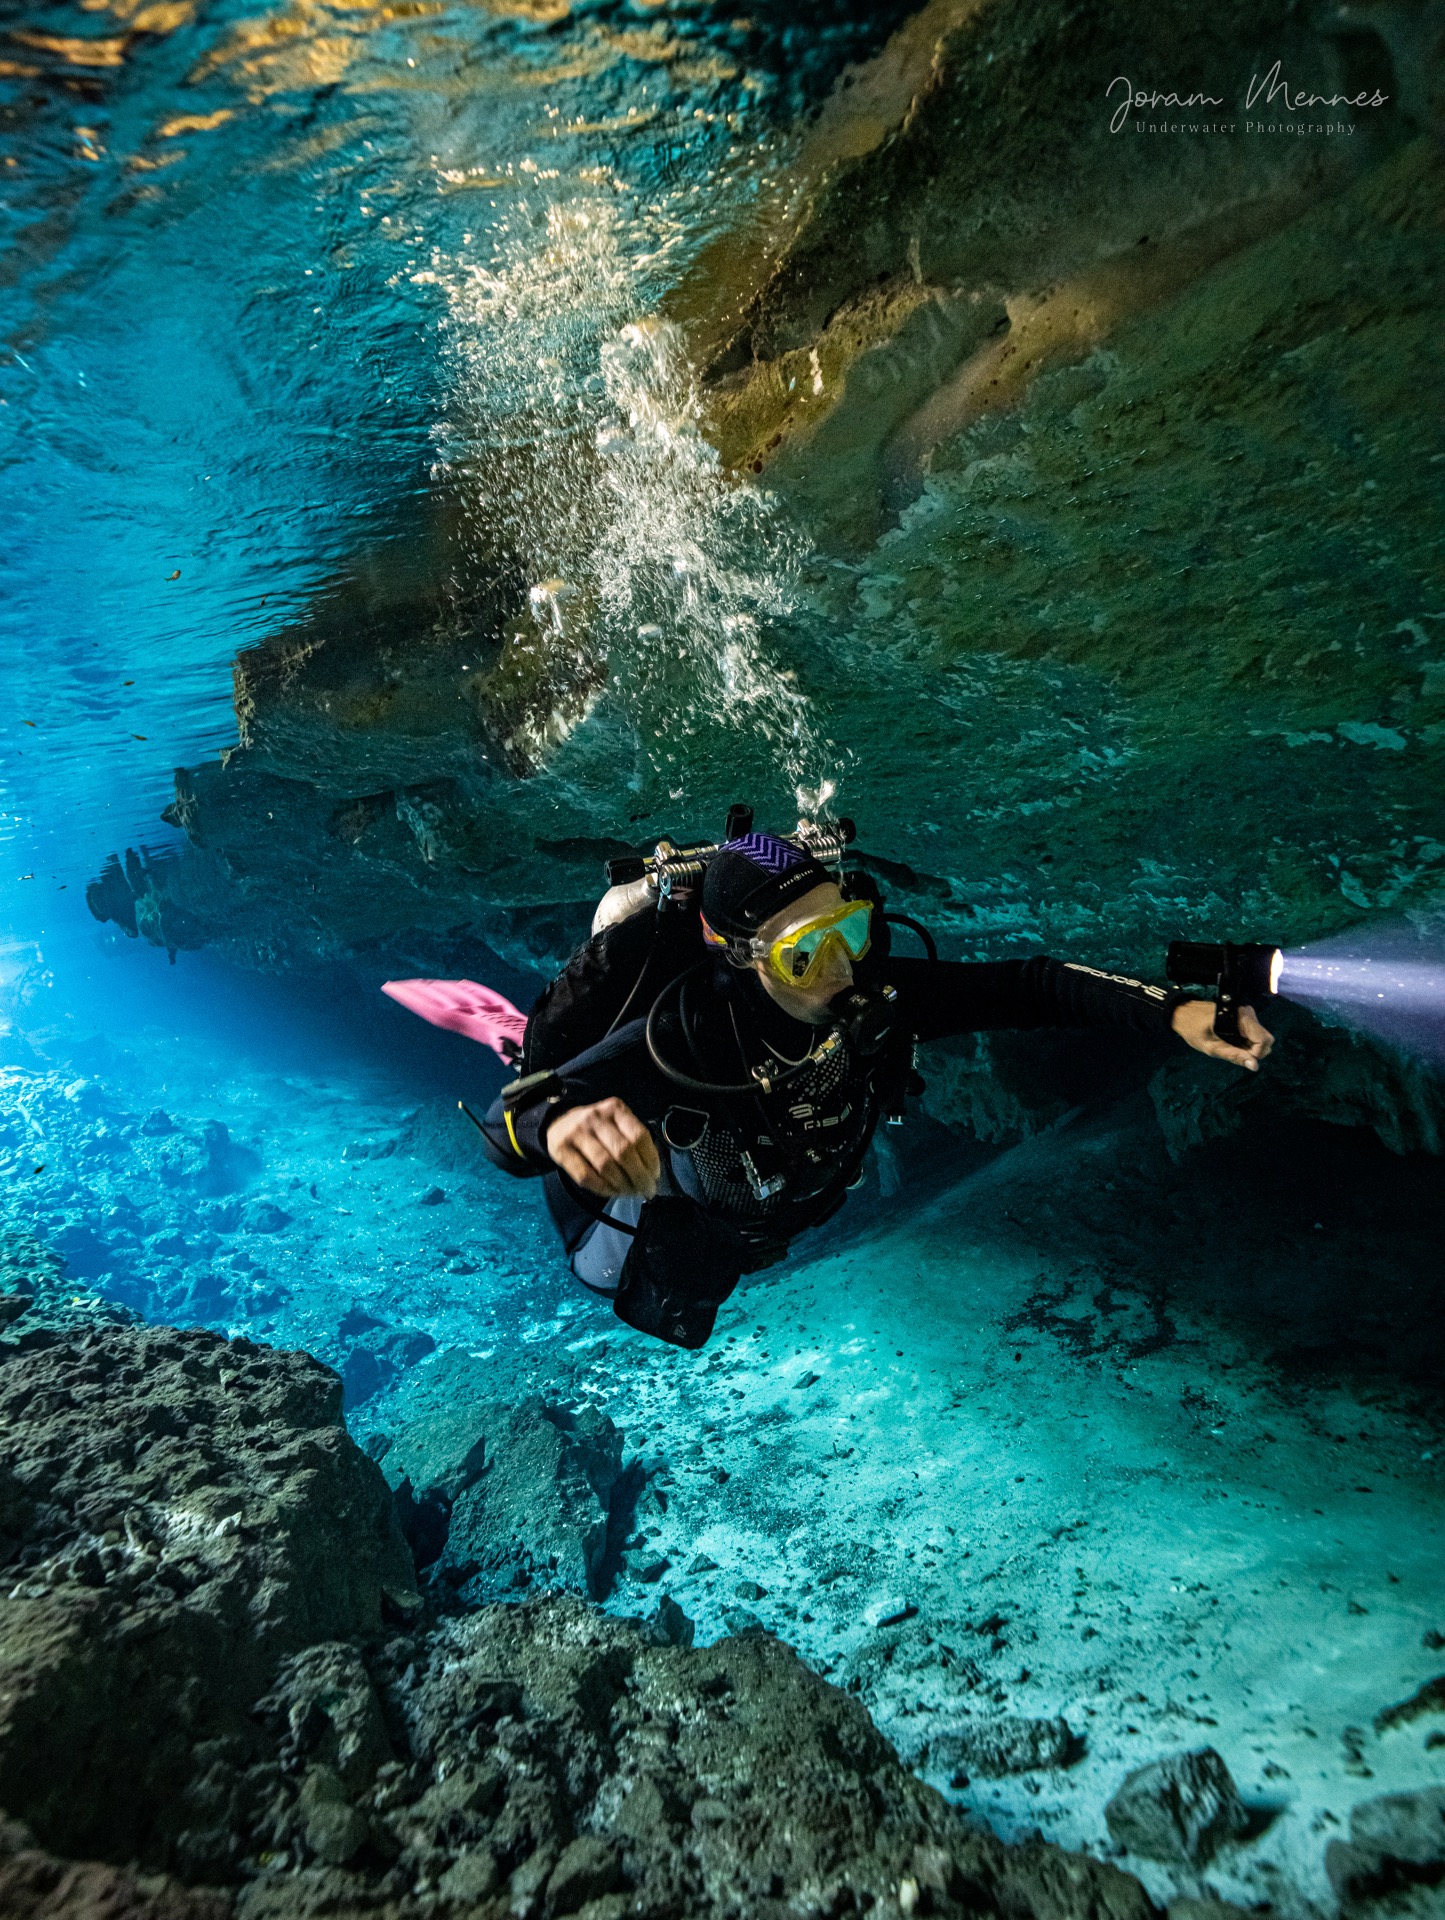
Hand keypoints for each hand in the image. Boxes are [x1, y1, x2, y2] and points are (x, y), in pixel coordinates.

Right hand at [545, 1097, 660, 1199]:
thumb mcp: (617, 1123)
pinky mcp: (562, 1149)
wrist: (559, 1121)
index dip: (651, 1160)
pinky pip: (586, 1176)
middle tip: (646, 1190)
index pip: (639, 1136)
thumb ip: (633, 1141)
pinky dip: (602, 1188)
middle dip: (639, 1177)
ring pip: (605, 1166)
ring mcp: (577, 1133)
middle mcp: (596, 1118)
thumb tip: (651, 1174)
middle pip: (623, 1152)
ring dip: (622, 1185)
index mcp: (615, 1109)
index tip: (654, 1176)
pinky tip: (611, 1191)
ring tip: (630, 1192)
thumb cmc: (597, 1128)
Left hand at [1170, 998, 1273, 1070]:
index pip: (1264, 1039)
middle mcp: (1247, 1013)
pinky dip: (1246, 1041)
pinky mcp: (1244, 1017)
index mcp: (1240, 1018)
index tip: (1242, 1057)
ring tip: (1230, 1046)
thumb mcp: (1211, 1047)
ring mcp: (1247, 1014)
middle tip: (1235, 1053)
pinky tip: (1232, 1041)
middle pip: (1266, 1039)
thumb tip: (1254, 1066)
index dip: (1256, 1053)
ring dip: (1250, 1047)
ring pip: (1261, 1037)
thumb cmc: (1193, 1030)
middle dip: (1255, 1051)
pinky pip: (1253, 1033)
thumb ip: (1234, 1056)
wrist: (1184, 1014)